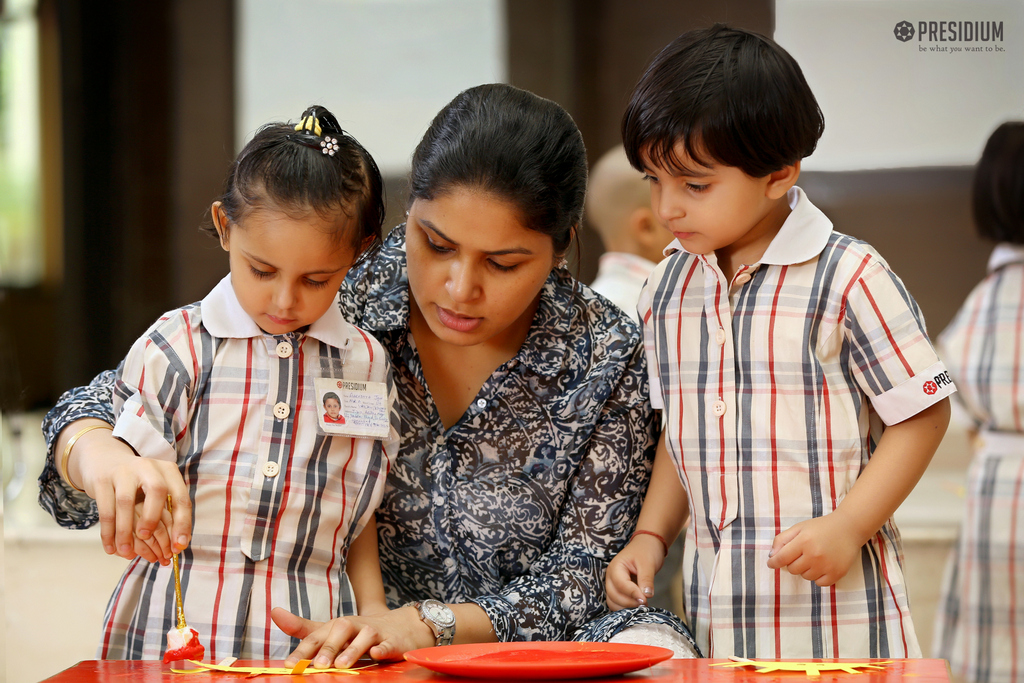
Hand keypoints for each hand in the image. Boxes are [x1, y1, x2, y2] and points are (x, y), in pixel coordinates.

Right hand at [70, 425, 190, 561]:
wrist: (104, 460)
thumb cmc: (137, 484)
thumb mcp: (155, 491)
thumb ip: (166, 514)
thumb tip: (176, 545)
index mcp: (168, 471)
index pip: (181, 498)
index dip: (182, 524)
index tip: (178, 547)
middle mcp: (149, 467)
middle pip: (157, 491)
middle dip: (154, 518)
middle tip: (147, 538)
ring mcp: (124, 471)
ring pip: (126, 503)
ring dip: (126, 531)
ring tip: (125, 552)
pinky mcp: (102, 479)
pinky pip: (105, 509)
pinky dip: (108, 532)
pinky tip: (111, 548)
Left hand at [272, 605, 433, 668]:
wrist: (398, 626)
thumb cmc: (358, 631)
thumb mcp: (330, 630)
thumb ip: (303, 627)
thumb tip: (275, 613)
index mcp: (336, 626)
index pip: (317, 636)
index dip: (303, 649)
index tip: (290, 664)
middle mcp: (354, 626)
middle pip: (340, 630)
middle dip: (329, 647)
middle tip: (318, 665)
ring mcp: (375, 632)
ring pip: (365, 636)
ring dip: (353, 650)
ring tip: (342, 665)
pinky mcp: (393, 641)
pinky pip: (388, 644)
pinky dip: (382, 648)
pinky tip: (376, 654)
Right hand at [604, 534, 664, 609]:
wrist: (647, 545)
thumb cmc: (646, 551)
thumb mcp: (648, 563)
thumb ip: (646, 579)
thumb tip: (646, 596)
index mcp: (616, 567)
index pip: (621, 585)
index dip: (632, 594)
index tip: (645, 599)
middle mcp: (611, 577)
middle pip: (613, 596)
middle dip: (629, 602)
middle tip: (645, 603)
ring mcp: (613, 584)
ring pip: (613, 602)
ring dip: (626, 607)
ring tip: (642, 605)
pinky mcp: (618, 590)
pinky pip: (617, 603)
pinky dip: (626, 607)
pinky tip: (638, 605)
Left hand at [767, 512, 862, 585]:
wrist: (848, 528)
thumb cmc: (821, 527)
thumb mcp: (799, 528)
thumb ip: (782, 540)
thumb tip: (772, 556)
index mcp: (803, 541)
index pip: (782, 558)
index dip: (774, 562)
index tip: (771, 563)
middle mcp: (814, 555)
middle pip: (793, 569)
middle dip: (793, 562)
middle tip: (802, 553)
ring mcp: (826, 566)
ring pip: (805, 577)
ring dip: (806, 569)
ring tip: (814, 557)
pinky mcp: (837, 574)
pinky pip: (819, 583)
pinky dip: (818, 577)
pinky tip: (822, 566)